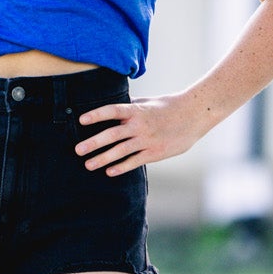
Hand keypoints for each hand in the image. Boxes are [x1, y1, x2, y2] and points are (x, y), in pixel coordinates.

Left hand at [75, 92, 205, 176]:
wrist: (194, 115)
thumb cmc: (170, 106)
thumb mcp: (149, 102)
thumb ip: (131, 106)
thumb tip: (114, 107)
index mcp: (137, 110)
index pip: (112, 110)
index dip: (96, 115)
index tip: (81, 120)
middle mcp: (140, 125)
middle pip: (112, 135)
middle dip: (93, 143)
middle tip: (78, 150)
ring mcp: (147, 140)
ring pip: (121, 151)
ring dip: (102, 158)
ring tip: (88, 164)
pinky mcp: (155, 152)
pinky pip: (134, 161)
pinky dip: (121, 167)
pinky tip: (109, 171)